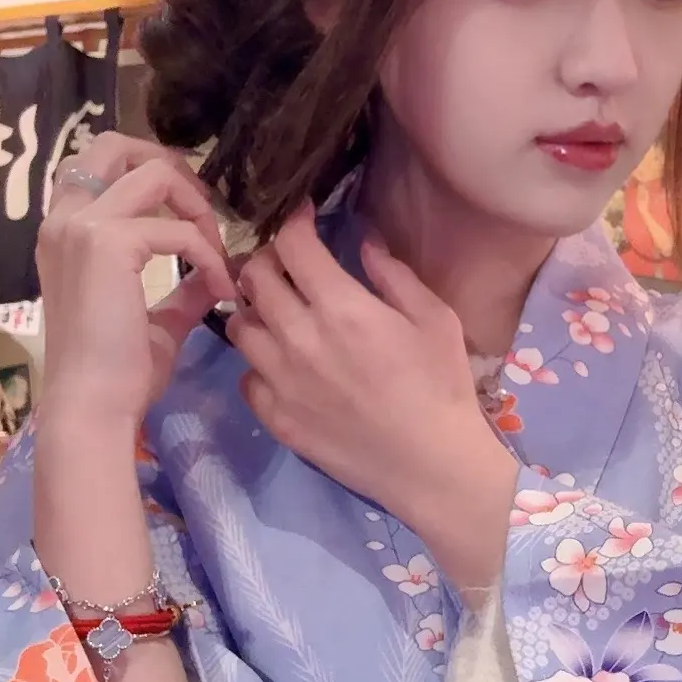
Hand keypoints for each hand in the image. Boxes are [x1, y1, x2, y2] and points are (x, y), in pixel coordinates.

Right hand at [36, 134, 237, 430]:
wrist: (93, 406)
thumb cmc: (116, 374)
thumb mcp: (154, 320)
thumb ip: (181, 289)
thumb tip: (214, 273)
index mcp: (65, 232)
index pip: (101, 165)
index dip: (152, 172)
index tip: (192, 214)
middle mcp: (64, 218)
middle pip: (118, 145)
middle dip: (173, 168)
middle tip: (205, 213)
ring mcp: (82, 226)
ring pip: (155, 173)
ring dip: (199, 210)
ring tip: (218, 256)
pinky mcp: (108, 242)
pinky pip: (178, 229)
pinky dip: (208, 254)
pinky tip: (219, 290)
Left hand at [228, 210, 517, 591]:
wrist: (431, 465)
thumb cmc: (442, 386)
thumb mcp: (434, 318)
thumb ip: (393, 274)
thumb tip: (364, 239)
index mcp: (342, 308)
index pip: (292, 246)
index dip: (293, 222)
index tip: (302, 217)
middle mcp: (299, 339)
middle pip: (252, 277)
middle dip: (267, 258)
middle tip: (287, 263)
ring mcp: (280, 380)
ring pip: (239, 325)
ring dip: (255, 309)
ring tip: (278, 311)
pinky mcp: (275, 416)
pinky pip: (246, 375)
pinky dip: (259, 361)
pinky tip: (283, 363)